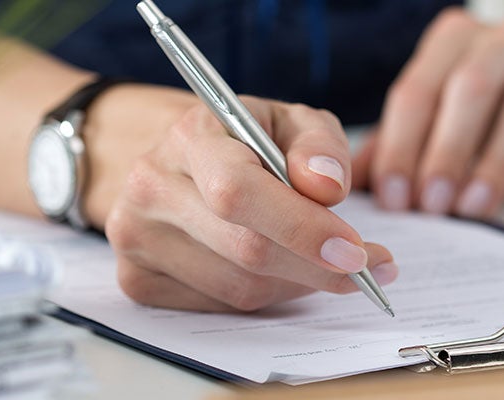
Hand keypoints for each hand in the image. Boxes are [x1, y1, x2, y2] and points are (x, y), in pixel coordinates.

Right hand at [102, 96, 396, 311]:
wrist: (183, 161)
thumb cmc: (248, 141)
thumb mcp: (292, 123)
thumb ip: (319, 146)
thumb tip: (327, 187)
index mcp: (190, 136)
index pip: (239, 191)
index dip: (302, 227)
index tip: (355, 251)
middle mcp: (152, 186)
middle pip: (244, 249)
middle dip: (317, 266)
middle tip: (367, 268)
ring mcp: (136, 237)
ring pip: (239, 287)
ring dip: (297, 283)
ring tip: (325, 263)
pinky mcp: (138, 279)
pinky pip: (221, 307)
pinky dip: (267, 295)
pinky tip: (281, 271)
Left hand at [354, 8, 503, 225]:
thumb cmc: (501, 107)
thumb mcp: (446, 114)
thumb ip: (398, 144)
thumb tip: (343, 185)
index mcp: (459, 38)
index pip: (419, 86)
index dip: (402, 143)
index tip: (394, 198)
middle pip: (472, 87)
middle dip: (447, 149)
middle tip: (431, 206)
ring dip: (497, 162)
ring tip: (475, 209)